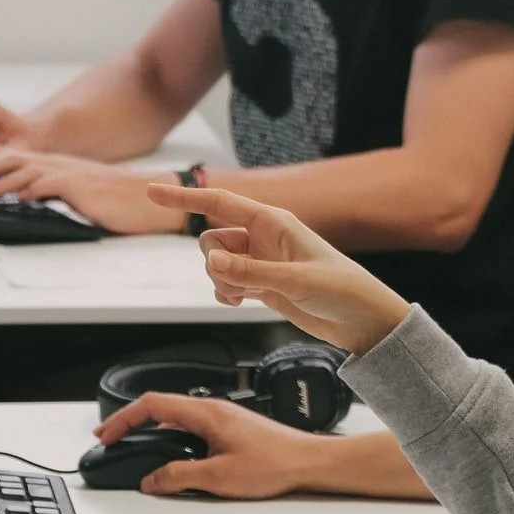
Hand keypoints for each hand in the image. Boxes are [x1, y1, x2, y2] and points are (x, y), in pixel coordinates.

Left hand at [0, 149, 183, 234]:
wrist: (148, 197)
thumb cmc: (117, 200)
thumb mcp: (80, 193)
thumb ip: (55, 192)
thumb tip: (29, 200)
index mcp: (58, 165)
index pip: (17, 158)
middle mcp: (60, 165)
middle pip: (13, 159)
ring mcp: (69, 174)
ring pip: (25, 171)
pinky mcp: (79, 187)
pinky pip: (50, 184)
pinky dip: (31, 189)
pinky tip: (18, 197)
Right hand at [93, 391, 330, 497]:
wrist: (308, 462)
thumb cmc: (275, 462)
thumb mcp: (219, 476)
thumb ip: (179, 476)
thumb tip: (151, 479)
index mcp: (206, 413)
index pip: (152, 404)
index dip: (124, 418)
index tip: (107, 434)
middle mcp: (212, 410)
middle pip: (160, 407)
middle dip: (131, 422)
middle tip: (110, 439)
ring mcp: (221, 418)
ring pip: (175, 418)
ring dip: (151, 430)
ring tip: (133, 447)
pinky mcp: (229, 429)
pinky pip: (190, 427)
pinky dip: (170, 437)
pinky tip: (168, 454)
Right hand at [146, 184, 410, 352]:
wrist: (362, 321)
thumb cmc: (342, 291)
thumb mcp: (297, 281)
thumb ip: (252, 273)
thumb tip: (213, 264)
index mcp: (274, 223)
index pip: (220, 204)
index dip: (184, 197)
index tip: (152, 192)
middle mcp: (264, 238)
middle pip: (212, 239)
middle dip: (212, 260)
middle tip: (235, 280)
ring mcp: (261, 262)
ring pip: (217, 263)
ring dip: (219, 281)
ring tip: (242, 296)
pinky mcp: (262, 284)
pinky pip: (226, 283)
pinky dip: (224, 292)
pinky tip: (238, 302)